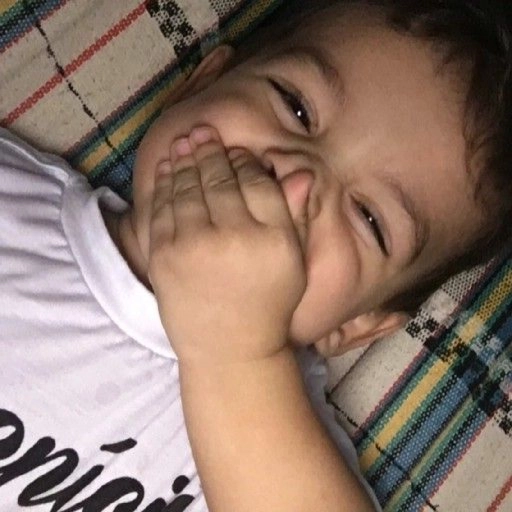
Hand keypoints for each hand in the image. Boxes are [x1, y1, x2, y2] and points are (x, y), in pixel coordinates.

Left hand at [148, 126, 305, 362]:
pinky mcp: (163, 256)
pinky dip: (164, 182)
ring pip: (188, 187)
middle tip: (204, 131)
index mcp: (272, 238)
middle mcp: (234, 236)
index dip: (245, 162)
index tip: (237, 153)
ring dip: (185, 158)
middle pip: (220, 178)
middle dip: (211, 150)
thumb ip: (292, 217)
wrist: (229, 350)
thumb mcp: (293, 264)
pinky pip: (162, 207)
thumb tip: (299, 174)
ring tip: (186, 140)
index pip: (257, 182)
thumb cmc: (268, 306)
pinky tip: (168, 166)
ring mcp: (194, 245)